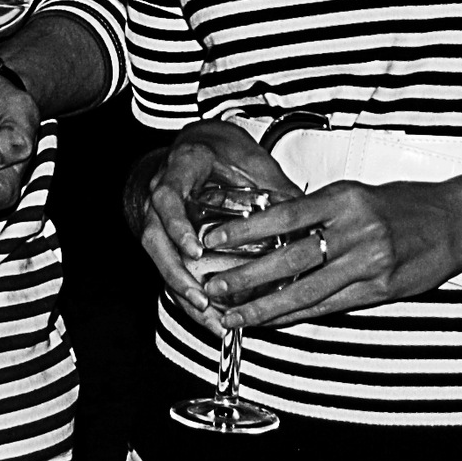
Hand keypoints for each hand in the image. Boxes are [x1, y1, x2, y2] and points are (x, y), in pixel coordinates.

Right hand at [135, 121, 305, 334]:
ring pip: (157, 257)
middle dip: (175, 272)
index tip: (196, 250)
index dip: (178, 226)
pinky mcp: (165, 235)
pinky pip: (168, 264)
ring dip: (179, 288)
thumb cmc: (223, 150)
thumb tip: (307, 217)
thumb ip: (274, 185)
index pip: (168, 197)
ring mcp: (157, 215)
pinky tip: (207, 314)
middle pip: (154, 237)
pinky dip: (185, 290)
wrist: (199, 146)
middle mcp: (161, 193)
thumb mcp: (251, 159)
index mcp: (181, 168)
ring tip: (207, 314)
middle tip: (201, 297)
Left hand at [204, 178, 461, 328]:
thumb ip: (319, 210)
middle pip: (289, 258)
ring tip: (234, 316)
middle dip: (246, 277)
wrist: (457, 220)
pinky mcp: (380, 289)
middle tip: (213, 287)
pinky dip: (297, 314)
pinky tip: (273, 321)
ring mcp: (369, 263)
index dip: (246, 230)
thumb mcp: (358, 193)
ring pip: (306, 290)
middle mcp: (355, 231)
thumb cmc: (406, 203)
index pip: (284, 215)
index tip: (215, 240)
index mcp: (345, 199)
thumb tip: (271, 223)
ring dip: (265, 307)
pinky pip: (329, 306)